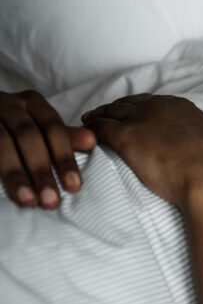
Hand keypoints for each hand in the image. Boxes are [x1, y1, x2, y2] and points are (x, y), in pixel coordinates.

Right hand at [0, 90, 95, 208]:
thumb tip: (92, 141)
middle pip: (28, 136)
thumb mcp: (40, 128)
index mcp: (32, 102)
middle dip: (41, 170)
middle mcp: (8, 103)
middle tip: (51, 201)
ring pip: (2, 144)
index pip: (53, 128)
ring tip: (28, 201)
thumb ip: (64, 136)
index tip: (74, 187)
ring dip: (16, 175)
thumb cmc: (15, 127)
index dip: (64, 157)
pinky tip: (3, 191)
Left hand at [81, 94, 202, 205]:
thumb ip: (196, 132)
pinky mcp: (126, 136)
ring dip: (98, 115)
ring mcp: (141, 120)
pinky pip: (101, 127)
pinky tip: (85, 131)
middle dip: (114, 108)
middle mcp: (158, 107)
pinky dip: (91, 127)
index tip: (130, 112)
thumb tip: (194, 138)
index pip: (151, 102)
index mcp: (179, 106)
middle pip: (128, 103)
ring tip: (88, 120)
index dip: (137, 107)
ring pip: (111, 112)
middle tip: (103, 113)